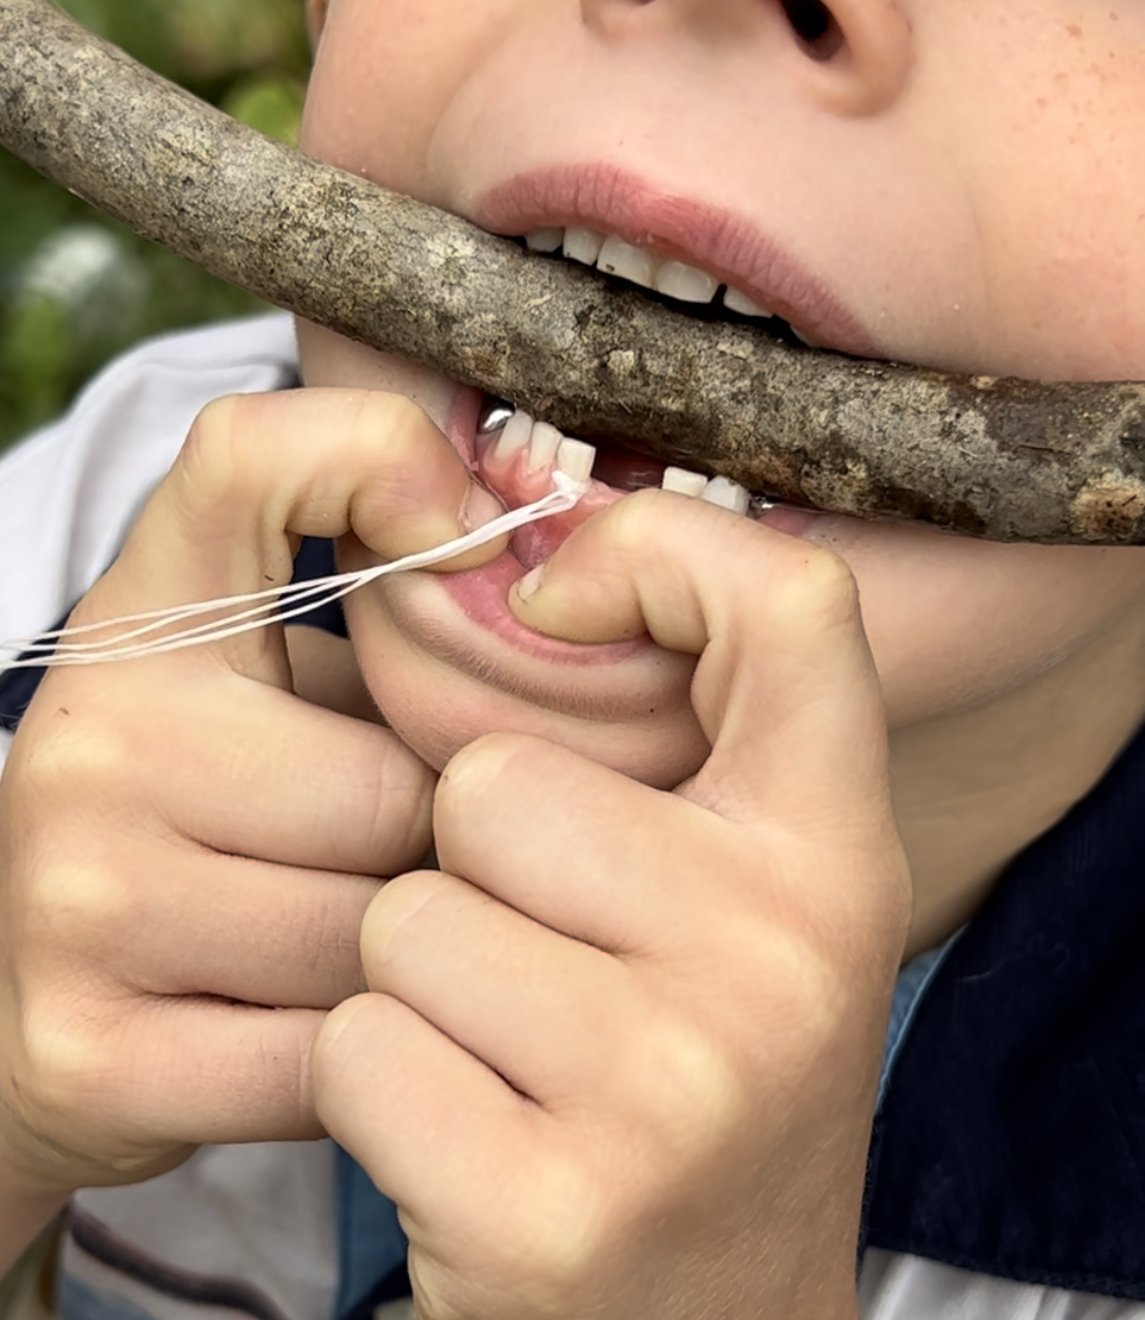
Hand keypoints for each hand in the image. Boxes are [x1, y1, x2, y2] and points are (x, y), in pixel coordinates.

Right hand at [0, 389, 504, 1200]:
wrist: (38, 1004)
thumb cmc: (208, 825)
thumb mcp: (266, 687)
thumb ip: (383, 613)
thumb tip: (523, 563)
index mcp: (140, 625)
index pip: (251, 458)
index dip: (380, 466)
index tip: (461, 543)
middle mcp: (91, 741)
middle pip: (397, 786)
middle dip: (440, 839)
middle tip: (408, 854)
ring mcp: (77, 899)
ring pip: (381, 931)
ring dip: (417, 953)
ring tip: (368, 939)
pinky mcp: (91, 1050)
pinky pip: (338, 1055)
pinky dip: (374, 1050)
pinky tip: (333, 1024)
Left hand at [312, 490, 911, 1319]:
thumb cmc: (699, 1074)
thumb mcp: (747, 902)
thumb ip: (681, 741)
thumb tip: (535, 578)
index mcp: (832, 857)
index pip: (787, 607)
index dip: (653, 558)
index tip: (559, 602)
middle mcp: (782, 958)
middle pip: (490, 783)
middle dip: (473, 870)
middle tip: (549, 969)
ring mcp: (671, 1089)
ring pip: (403, 920)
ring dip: (419, 987)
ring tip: (512, 1061)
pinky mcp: (550, 1209)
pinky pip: (359, 1046)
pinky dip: (379, 1088)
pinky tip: (472, 1141)